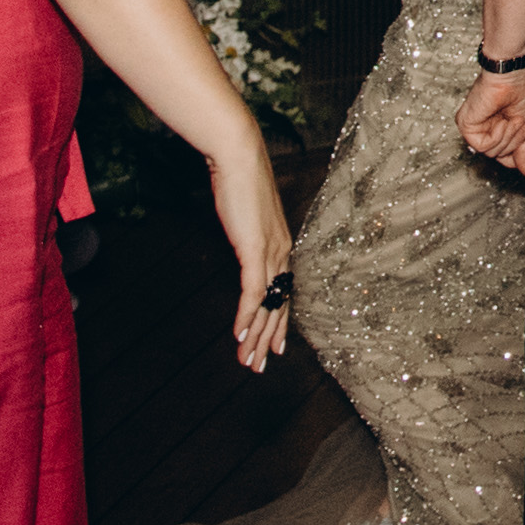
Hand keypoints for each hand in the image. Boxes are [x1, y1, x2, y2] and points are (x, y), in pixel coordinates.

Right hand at [211, 136, 296, 372]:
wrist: (239, 157)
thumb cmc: (240, 182)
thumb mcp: (246, 218)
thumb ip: (247, 236)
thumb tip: (242, 244)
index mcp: (282, 246)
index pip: (284, 293)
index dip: (280, 322)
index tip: (275, 347)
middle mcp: (282, 253)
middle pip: (279, 306)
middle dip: (269, 340)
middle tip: (260, 367)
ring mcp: (271, 252)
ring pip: (268, 305)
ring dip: (256, 338)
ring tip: (248, 363)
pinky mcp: (255, 249)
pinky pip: (253, 292)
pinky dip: (247, 317)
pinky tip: (240, 337)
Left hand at [459, 67, 524, 173]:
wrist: (514, 74)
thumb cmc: (524, 90)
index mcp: (500, 127)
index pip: (506, 157)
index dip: (519, 153)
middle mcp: (486, 128)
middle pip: (500, 157)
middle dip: (516, 142)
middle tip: (520, 121)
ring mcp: (476, 127)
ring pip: (491, 154)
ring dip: (508, 136)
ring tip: (512, 118)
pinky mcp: (466, 125)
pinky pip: (482, 146)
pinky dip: (496, 135)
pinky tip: (501, 120)